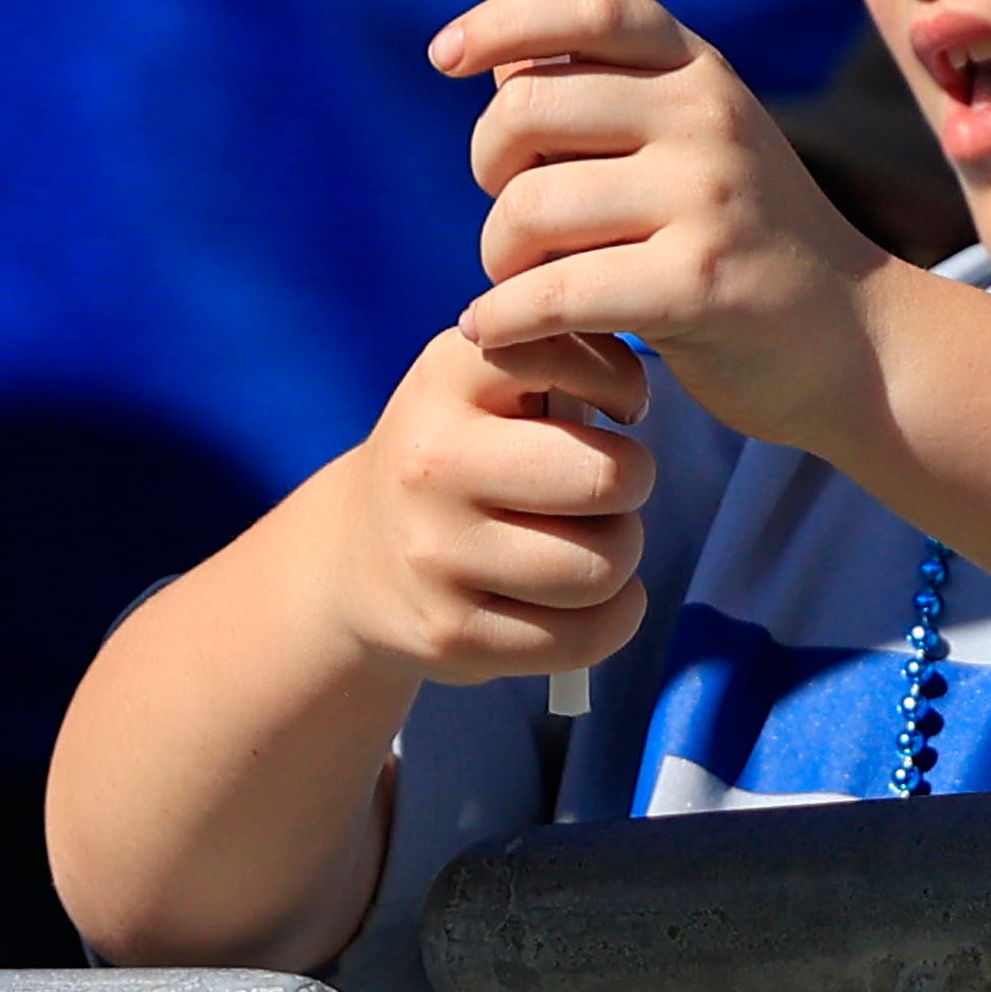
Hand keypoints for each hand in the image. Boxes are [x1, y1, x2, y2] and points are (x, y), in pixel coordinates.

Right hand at [319, 321, 653, 684]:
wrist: (355, 556)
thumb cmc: (456, 457)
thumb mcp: (481, 382)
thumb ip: (559, 353)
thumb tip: (635, 382)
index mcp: (444, 379)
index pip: (562, 357)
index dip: (620, 384)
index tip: (619, 410)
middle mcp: (432, 462)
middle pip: (605, 479)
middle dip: (631, 485)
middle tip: (608, 487)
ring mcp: (436, 554)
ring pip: (603, 566)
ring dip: (620, 557)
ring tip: (591, 541)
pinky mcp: (453, 633)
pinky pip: (581, 638)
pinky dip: (611, 620)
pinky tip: (588, 599)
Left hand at [440, 0, 902, 461]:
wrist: (854, 342)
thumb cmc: (743, 242)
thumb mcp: (694, 146)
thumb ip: (605, 103)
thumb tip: (496, 62)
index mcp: (699, 71)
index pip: (588, 7)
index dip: (502, 21)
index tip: (444, 57)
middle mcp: (706, 117)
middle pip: (526, 111)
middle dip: (489, 172)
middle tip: (509, 222)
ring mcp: (707, 197)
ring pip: (528, 210)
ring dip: (498, 261)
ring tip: (521, 286)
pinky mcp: (698, 284)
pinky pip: (553, 293)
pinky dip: (505, 320)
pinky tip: (498, 333)